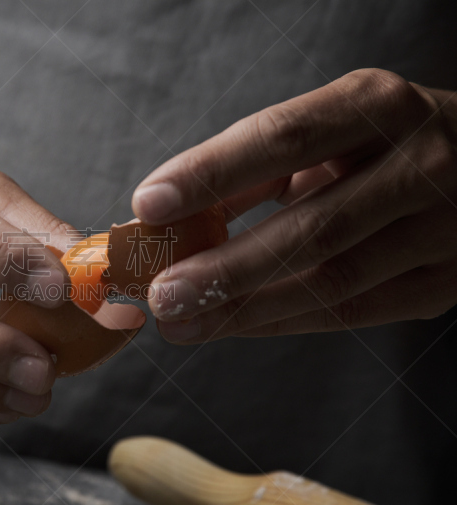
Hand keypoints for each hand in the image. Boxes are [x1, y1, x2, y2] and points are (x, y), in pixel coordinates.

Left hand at [132, 69, 456, 342]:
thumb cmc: (380, 144)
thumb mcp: (328, 131)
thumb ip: (257, 167)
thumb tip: (173, 215)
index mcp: (377, 106)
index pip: (284, 137)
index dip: (212, 172)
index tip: (148, 205)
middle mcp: (421, 162)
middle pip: (313, 227)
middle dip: (226, 269)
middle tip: (160, 293)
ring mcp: (444, 228)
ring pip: (333, 281)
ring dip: (245, 310)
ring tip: (181, 321)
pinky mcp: (446, 282)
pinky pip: (354, 313)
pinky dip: (282, 322)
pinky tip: (231, 325)